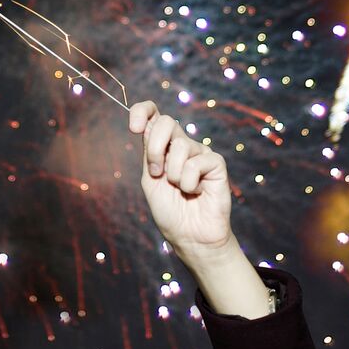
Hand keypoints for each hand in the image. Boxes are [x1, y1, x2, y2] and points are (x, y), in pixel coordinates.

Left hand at [128, 100, 235, 264]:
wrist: (190, 236)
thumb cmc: (170, 211)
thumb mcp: (151, 180)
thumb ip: (149, 152)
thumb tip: (146, 124)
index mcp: (162, 147)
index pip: (153, 115)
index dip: (142, 111)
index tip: (133, 126)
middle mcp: (181, 145)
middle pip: (166, 123)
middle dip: (155, 149)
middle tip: (156, 173)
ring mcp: (199, 153)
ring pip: (180, 146)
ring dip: (174, 175)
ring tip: (181, 190)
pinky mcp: (215, 163)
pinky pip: (195, 164)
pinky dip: (190, 184)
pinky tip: (198, 192)